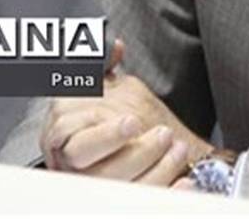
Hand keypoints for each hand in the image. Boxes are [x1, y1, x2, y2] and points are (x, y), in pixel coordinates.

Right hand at [40, 38, 210, 184]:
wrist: (141, 149)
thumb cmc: (116, 119)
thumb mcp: (109, 89)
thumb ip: (104, 67)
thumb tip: (114, 47)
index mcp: (64, 137)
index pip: (64, 134)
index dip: (100, 132)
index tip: (131, 122)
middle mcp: (74, 166)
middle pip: (91, 165)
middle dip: (131, 151)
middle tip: (161, 134)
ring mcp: (95, 186)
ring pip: (117, 186)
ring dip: (154, 168)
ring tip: (177, 148)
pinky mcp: (120, 200)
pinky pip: (141, 201)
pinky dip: (166, 190)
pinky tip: (184, 180)